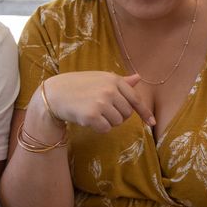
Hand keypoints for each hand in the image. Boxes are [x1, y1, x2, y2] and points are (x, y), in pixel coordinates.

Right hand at [38, 72, 154, 133]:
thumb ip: (121, 81)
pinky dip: (100, 128)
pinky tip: (89, 119)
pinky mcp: (92, 116)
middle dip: (117, 116)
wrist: (55, 93)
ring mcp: (101, 103)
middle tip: (102, 110)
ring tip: (94, 112)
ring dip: (108, 122)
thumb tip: (138, 78)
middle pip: (126, 114)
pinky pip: (106, 129)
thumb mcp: (100, 79)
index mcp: (114, 79)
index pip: (135, 99)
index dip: (144, 113)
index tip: (152, 123)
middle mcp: (109, 90)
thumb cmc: (79, 85)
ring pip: (117, 122)